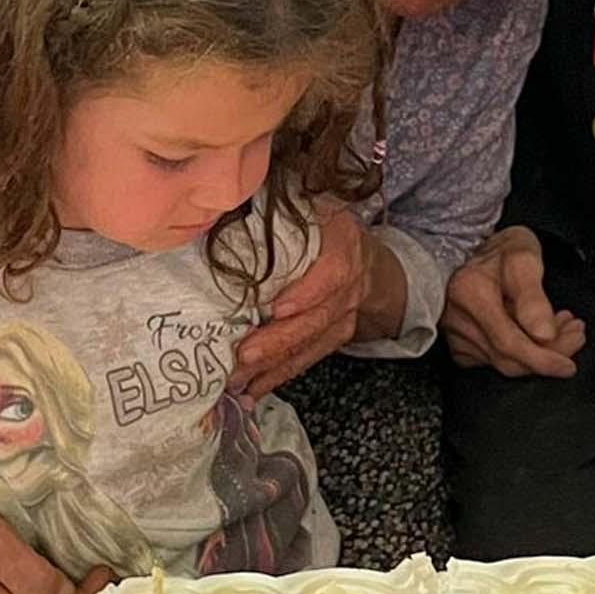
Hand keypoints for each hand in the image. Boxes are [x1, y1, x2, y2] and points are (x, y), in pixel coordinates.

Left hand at [230, 209, 400, 396]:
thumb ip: (279, 208)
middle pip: (317, 318)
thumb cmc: (325, 225)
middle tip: (243, 356)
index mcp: (343, 244)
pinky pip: (308, 359)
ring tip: (238, 380)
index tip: (278, 308)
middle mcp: (350, 284)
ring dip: (273, 365)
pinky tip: (253, 389)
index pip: (334, 272)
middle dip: (279, 341)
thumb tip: (226, 206)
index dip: (308, 292)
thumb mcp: (312, 204)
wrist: (367, 258)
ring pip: (311, 344)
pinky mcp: (336, 337)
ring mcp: (345, 315)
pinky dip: (279, 376)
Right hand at [441, 227, 586, 377]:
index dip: (542, 360)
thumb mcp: (525, 258)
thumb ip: (533, 297)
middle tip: (575, 336)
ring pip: (504, 363)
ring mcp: (456, 335)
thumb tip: (544, 334)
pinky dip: (523, 355)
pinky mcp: (460, 346)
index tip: (569, 364)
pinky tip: (539, 336)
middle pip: (508, 359)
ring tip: (564, 329)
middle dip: (548, 356)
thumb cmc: (502, 250)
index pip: (509, 343)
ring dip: (540, 353)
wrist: (473, 249)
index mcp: (470, 293)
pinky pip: (495, 362)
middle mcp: (457, 319)